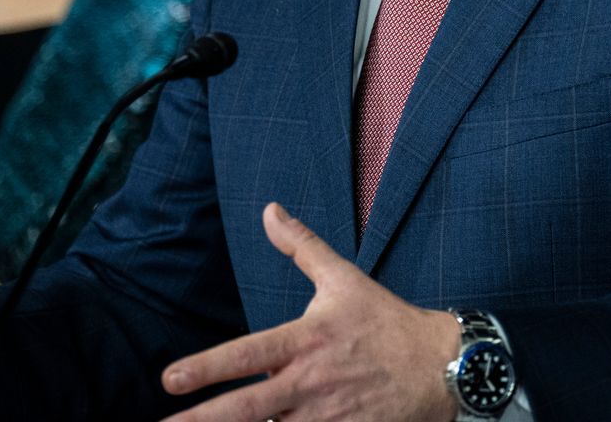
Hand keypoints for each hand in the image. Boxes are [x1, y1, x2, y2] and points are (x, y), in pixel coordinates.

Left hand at [160, 203, 459, 421]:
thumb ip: (301, 246)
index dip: (208, 367)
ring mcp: (326, 417)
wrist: (441, 367)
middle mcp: (310, 382)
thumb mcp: (344, 278)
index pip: (248, 354)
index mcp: (307, 340)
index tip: (169, 379)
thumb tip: (269, 210)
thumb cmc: (387, 321)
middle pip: (247, 409)